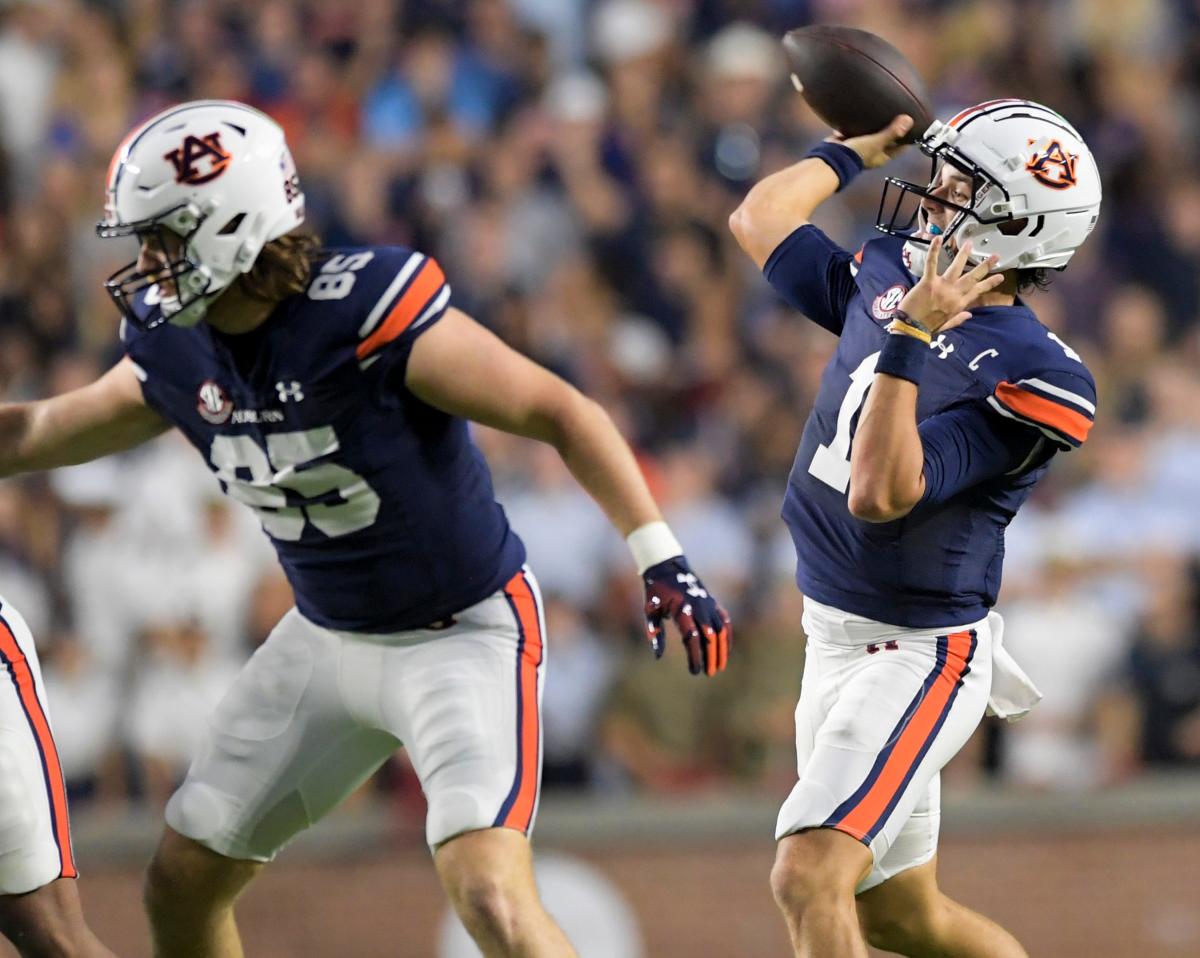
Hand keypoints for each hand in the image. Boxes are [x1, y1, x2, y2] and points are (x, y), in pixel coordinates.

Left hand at [642, 557, 731, 676]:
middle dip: (711, 657)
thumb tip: (657, 656)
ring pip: (720, 630)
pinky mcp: (712, 601)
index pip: (692, 638)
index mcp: (681, 609)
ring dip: (722, 649)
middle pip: (709, 637)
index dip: (695, 656)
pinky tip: (726, 649)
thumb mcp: (650, 610)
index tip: (695, 672)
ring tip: (720, 666)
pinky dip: (727, 635)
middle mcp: (698, 607)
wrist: (667, 565)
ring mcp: (707, 603)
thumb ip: (655, 632)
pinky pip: (724, 620)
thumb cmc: (655, 590)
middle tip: (709, 673)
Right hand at [834, 114, 912, 168]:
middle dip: (891, 129)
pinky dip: (856, 124)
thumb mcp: (877, 141)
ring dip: (874, 126)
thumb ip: (892, 132)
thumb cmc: (857, 153)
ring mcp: (859, 147)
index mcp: (882, 157)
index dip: (908, 138)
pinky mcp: (848, 140)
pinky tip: (859, 114)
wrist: (832, 157)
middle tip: (897, 114)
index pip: (900, 148)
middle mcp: (872, 153)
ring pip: (870, 134)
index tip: (914, 126)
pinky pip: (854, 130)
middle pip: (886, 139)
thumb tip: (909, 120)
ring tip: (879, 111)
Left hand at [897, 236, 1003, 333]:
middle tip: (995, 256)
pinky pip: (932, 264)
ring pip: (956, 268)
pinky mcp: (928, 282)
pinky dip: (934, 250)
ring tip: (969, 243)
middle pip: (972, 278)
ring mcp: (942, 287)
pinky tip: (937, 239)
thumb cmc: (926, 329)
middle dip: (985, 266)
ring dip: (964, 255)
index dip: (990, 283)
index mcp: (959, 305)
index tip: (1000, 276)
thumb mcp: (946, 326)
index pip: (978, 291)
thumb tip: (969, 315)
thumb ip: (958, 319)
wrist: (911, 330)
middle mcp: (954, 294)